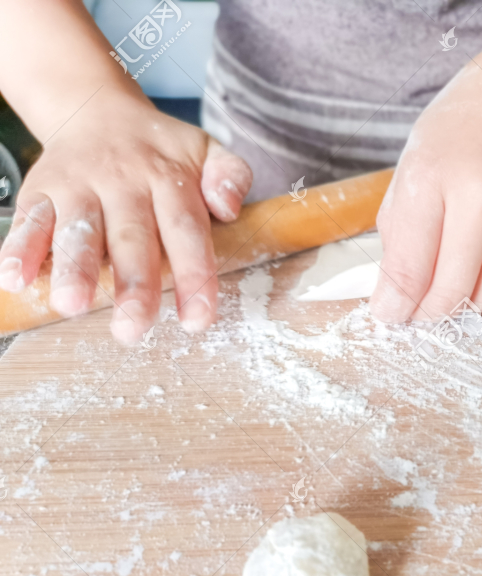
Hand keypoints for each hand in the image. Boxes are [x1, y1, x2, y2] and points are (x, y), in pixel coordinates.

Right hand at [0, 90, 251, 343]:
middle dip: (133, 285)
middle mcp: (123, 181)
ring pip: (77, 230)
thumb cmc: (161, 150)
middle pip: (131, 238)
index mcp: (169, 178)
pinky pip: (28, 220)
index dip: (194, 275)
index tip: (197, 319)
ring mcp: (78, 185)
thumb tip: (230, 208)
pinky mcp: (40, 189)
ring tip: (73, 304)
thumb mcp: (207, 150)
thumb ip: (230, 175)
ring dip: (73, 268)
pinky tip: (16, 279)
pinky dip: (19, 248)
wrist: (97, 111)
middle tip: (133, 327)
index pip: (186, 230)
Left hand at [369, 51, 481, 322]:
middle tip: (418, 314)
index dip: (395, 304)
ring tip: (452, 286)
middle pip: (450, 290)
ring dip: (465, 301)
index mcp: (434, 176)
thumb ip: (400, 222)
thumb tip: (392, 287)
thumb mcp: (417, 156)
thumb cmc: (470, 119)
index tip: (389, 315)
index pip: (409, 267)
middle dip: (428, 313)